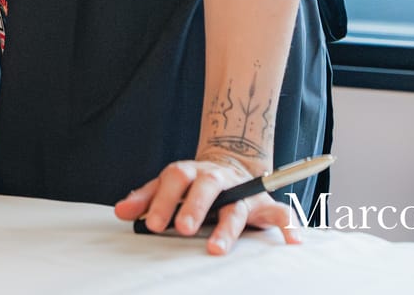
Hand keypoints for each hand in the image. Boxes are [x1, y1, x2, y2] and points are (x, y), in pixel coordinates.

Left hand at [113, 149, 302, 253]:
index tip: (151, 224)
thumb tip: (120, 212)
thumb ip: (146, 198)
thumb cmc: (194, 182)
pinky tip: (293, 241)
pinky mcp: (265, 205)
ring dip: (228, 228)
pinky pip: (281, 213)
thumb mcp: (168, 185)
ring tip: (216, 249)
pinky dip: (290, 225)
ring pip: (238, 207)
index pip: (175, 179)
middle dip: (194, 207)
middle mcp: (219, 180)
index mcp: (192, 172)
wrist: (232, 164)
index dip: (163, 200)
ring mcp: (243, 191)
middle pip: (207, 188)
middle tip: (182, 228)